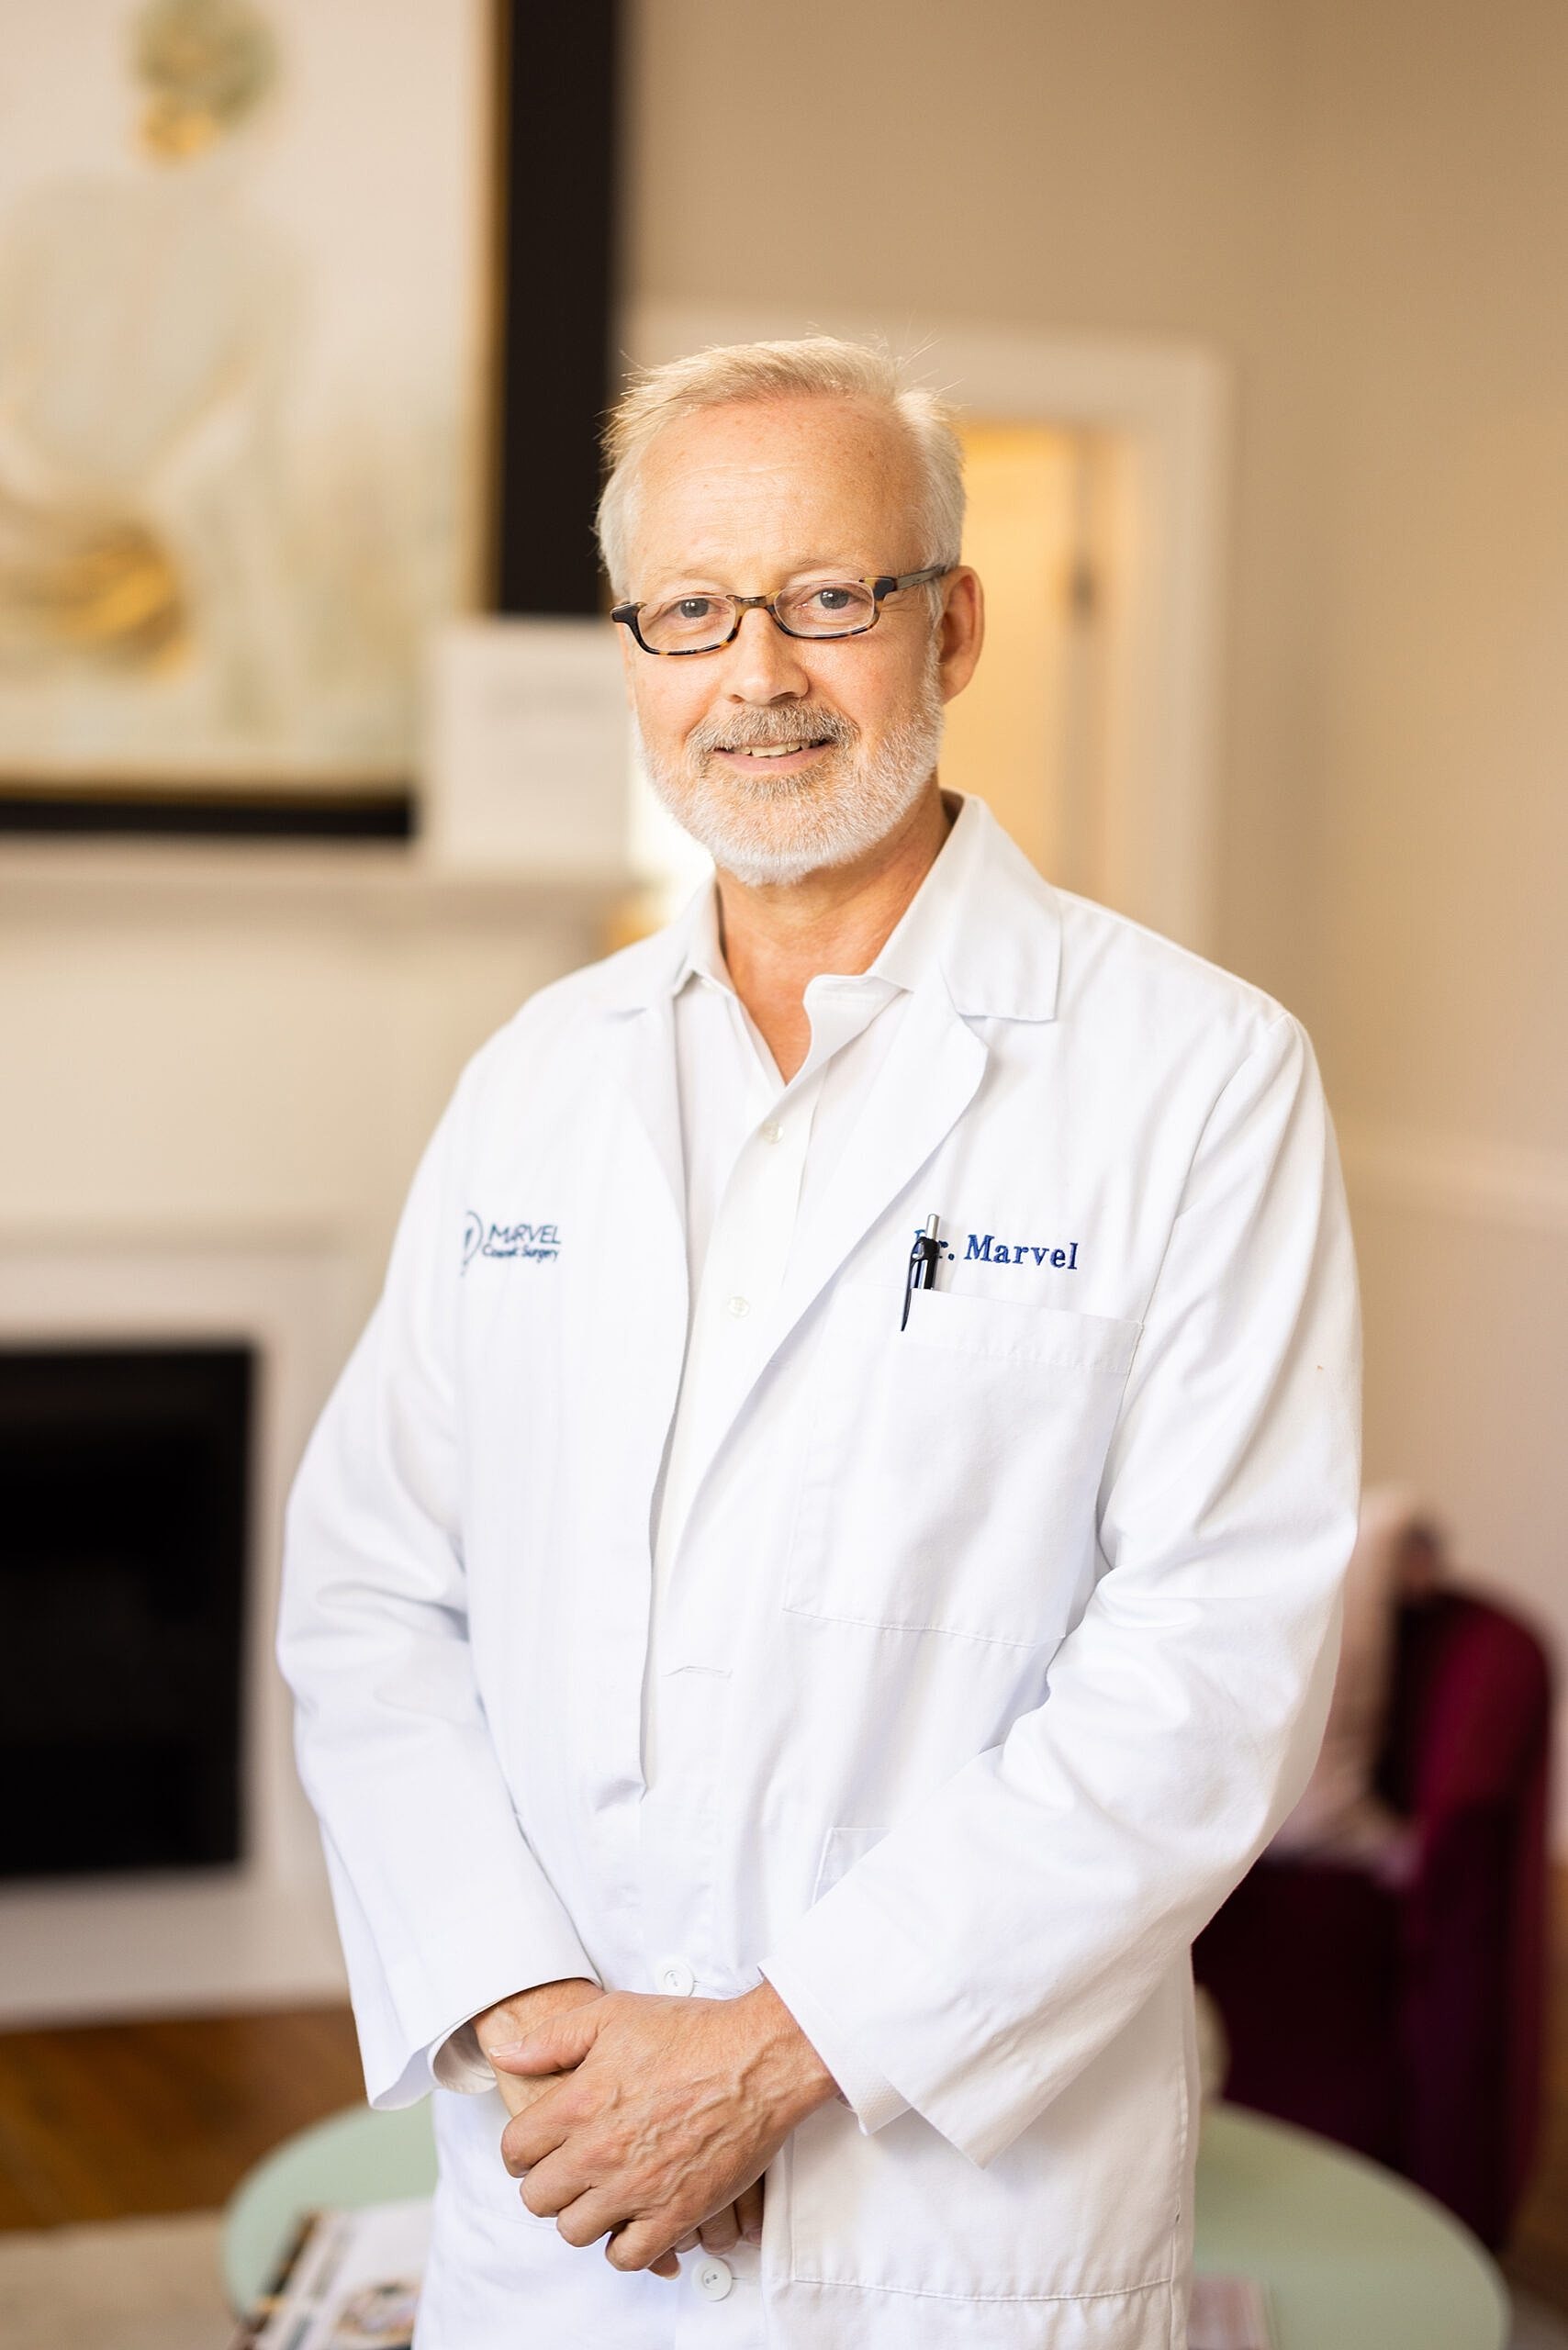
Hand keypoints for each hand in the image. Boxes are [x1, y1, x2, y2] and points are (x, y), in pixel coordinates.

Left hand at [489, 1980, 836, 2277]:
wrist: (759, 2059)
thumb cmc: (692, 2033)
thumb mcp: (613, 2015)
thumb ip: (552, 2039)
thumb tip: (507, 2054)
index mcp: (579, 2102)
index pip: (515, 2152)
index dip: (522, 2150)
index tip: (539, 2148)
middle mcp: (600, 2151)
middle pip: (538, 2199)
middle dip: (548, 2184)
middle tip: (570, 2170)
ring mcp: (637, 2188)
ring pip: (575, 2231)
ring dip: (583, 2215)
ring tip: (602, 2193)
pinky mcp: (676, 2214)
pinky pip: (627, 2257)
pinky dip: (624, 2245)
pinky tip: (634, 2218)